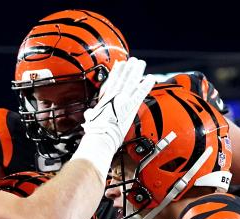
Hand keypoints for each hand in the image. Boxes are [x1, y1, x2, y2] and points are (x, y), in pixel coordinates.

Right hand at [72, 58, 156, 178]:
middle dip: (128, 69)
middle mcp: (113, 97)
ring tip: (141, 63)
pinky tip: (151, 78)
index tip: (119, 65)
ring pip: (131, 82)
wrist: (100, 137)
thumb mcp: (91, 120)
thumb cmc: (95, 133)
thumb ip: (92, 116)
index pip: (111, 82)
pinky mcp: (129, 106)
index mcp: (105, 100)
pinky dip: (146, 85)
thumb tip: (88, 115)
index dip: (116, 73)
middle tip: (134, 60)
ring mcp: (122, 100)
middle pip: (122, 79)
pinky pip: (140, 93)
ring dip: (137, 72)